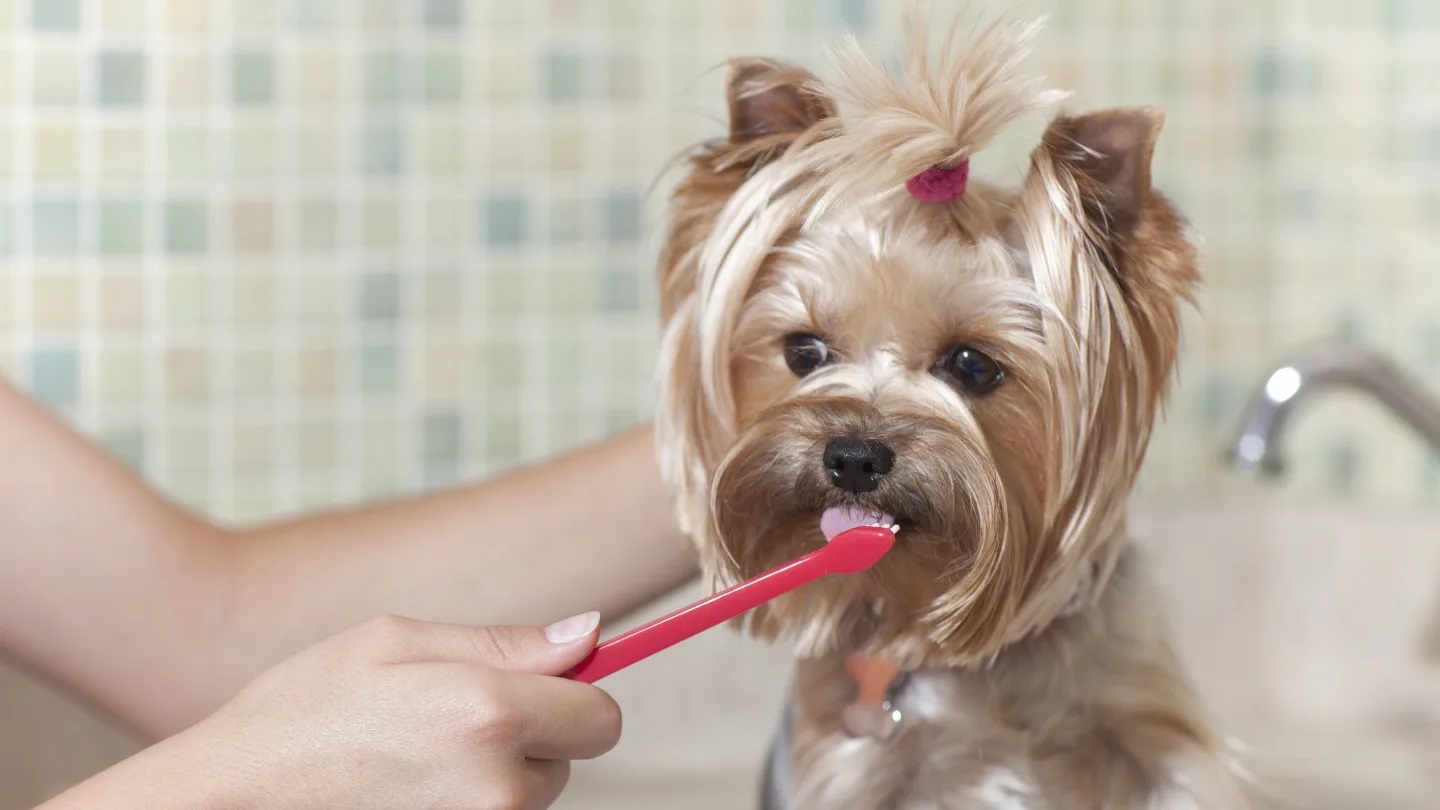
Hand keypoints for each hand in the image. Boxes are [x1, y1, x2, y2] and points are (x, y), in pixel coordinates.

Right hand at [49, 612, 618, 809]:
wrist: (229, 800)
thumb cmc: (303, 710)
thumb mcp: (396, 642)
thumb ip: (506, 642)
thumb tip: (589, 634)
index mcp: (488, 712)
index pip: (602, 718)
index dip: (580, 697)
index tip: (552, 686)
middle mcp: (495, 786)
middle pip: (570, 761)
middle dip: (533, 737)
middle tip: (453, 720)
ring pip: (531, 797)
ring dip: (498, 776)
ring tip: (417, 756)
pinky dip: (470, 804)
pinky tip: (409, 790)